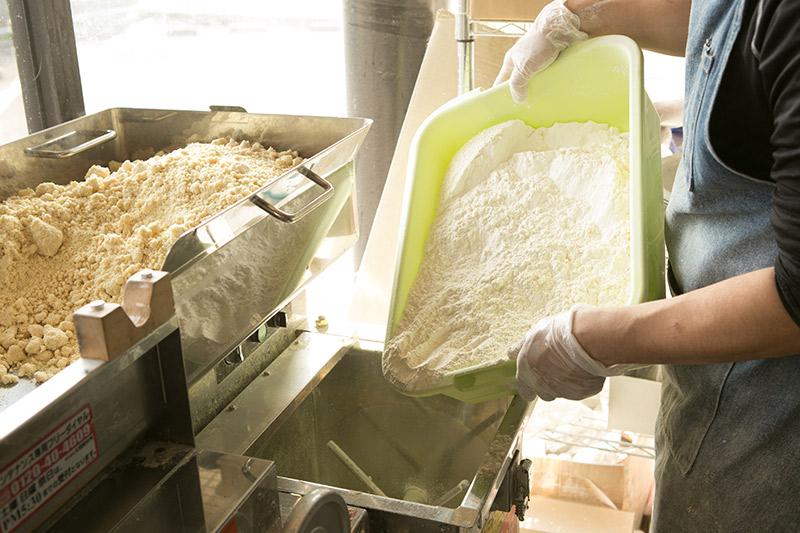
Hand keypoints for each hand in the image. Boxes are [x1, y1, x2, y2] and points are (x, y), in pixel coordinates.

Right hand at [493, 0, 586, 102]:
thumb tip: (518, 100)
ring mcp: (537, 60)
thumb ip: (517, 84)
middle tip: (527, 107)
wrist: (560, 28)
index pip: (501, 81)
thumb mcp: (523, 68)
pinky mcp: (550, 60)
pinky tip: (554, 89)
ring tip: (543, 100)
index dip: (500, 93)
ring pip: (535, 80)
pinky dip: (550, 82)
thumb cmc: (538, 45)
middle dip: (523, 93)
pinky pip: (548, 75)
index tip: (502, 106)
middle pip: (520, 82)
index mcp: (511, 62)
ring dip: (539, 88)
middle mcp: (523, 61)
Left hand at [508, 304, 631, 400]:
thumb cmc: (558, 333)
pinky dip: (582, 381)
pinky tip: (585, 366)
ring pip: (562, 392)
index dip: (528, 387)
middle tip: (557, 367)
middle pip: (544, 393)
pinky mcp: (582, 393)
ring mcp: (563, 392)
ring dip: (565, 382)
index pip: (523, 390)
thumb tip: (510, 353)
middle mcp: (543, 386)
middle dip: (548, 383)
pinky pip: (580, 390)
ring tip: (573, 363)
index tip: (532, 386)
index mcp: (527, 372)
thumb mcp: (533, 334)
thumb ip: (521, 347)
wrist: (586, 339)